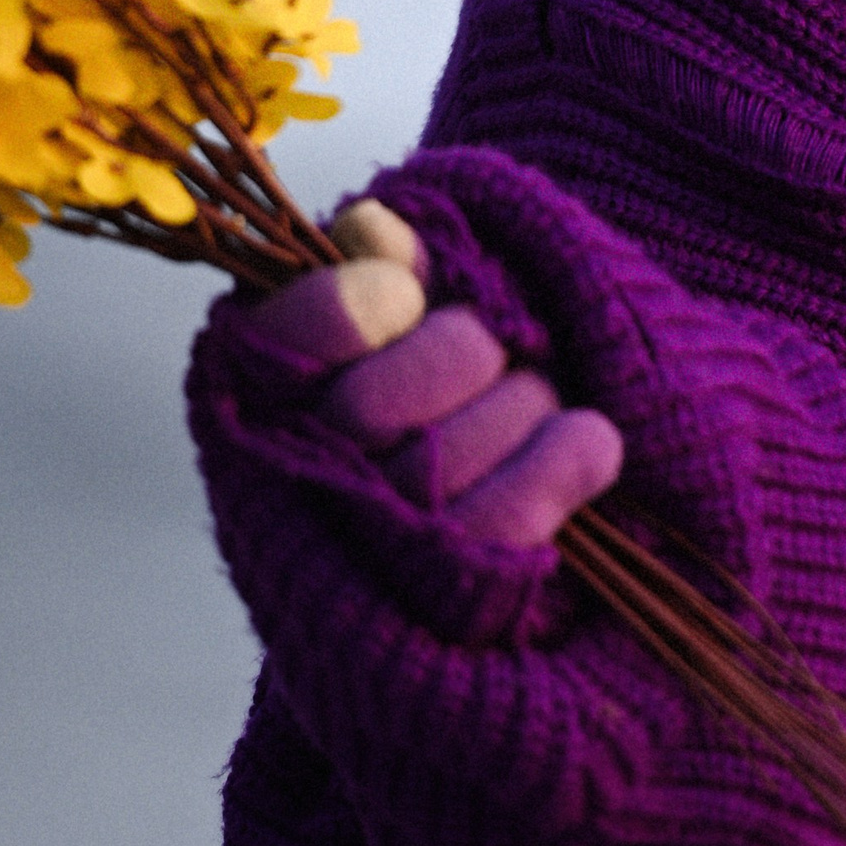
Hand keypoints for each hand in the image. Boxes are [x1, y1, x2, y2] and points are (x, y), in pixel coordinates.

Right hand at [250, 196, 622, 549]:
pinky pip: (513, 514)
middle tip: (492, 356)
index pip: (269, 354)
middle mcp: (296, 495)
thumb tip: (371, 232)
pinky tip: (582, 444)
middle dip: (459, 355)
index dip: (339, 313)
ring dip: (522, 407)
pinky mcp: (455, 614)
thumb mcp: (420, 322)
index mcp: (263, 407)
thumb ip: (387, 273)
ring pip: (447, 453)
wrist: (520, 553)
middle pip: (365, 407)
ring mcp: (368, 567)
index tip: (401, 295)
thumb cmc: (461, 401)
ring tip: (529, 413)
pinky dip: (569, 456)